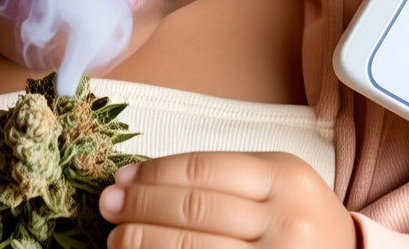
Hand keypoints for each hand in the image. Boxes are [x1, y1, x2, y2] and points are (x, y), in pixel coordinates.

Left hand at [98, 151, 355, 248]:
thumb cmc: (299, 221)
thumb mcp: (276, 183)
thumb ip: (220, 176)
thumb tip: (136, 180)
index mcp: (285, 178)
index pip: (202, 168)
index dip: (153, 174)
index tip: (122, 180)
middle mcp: (286, 221)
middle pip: (193, 209)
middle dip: (140, 207)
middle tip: (108, 207)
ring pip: (191, 248)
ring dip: (143, 241)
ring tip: (117, 239)